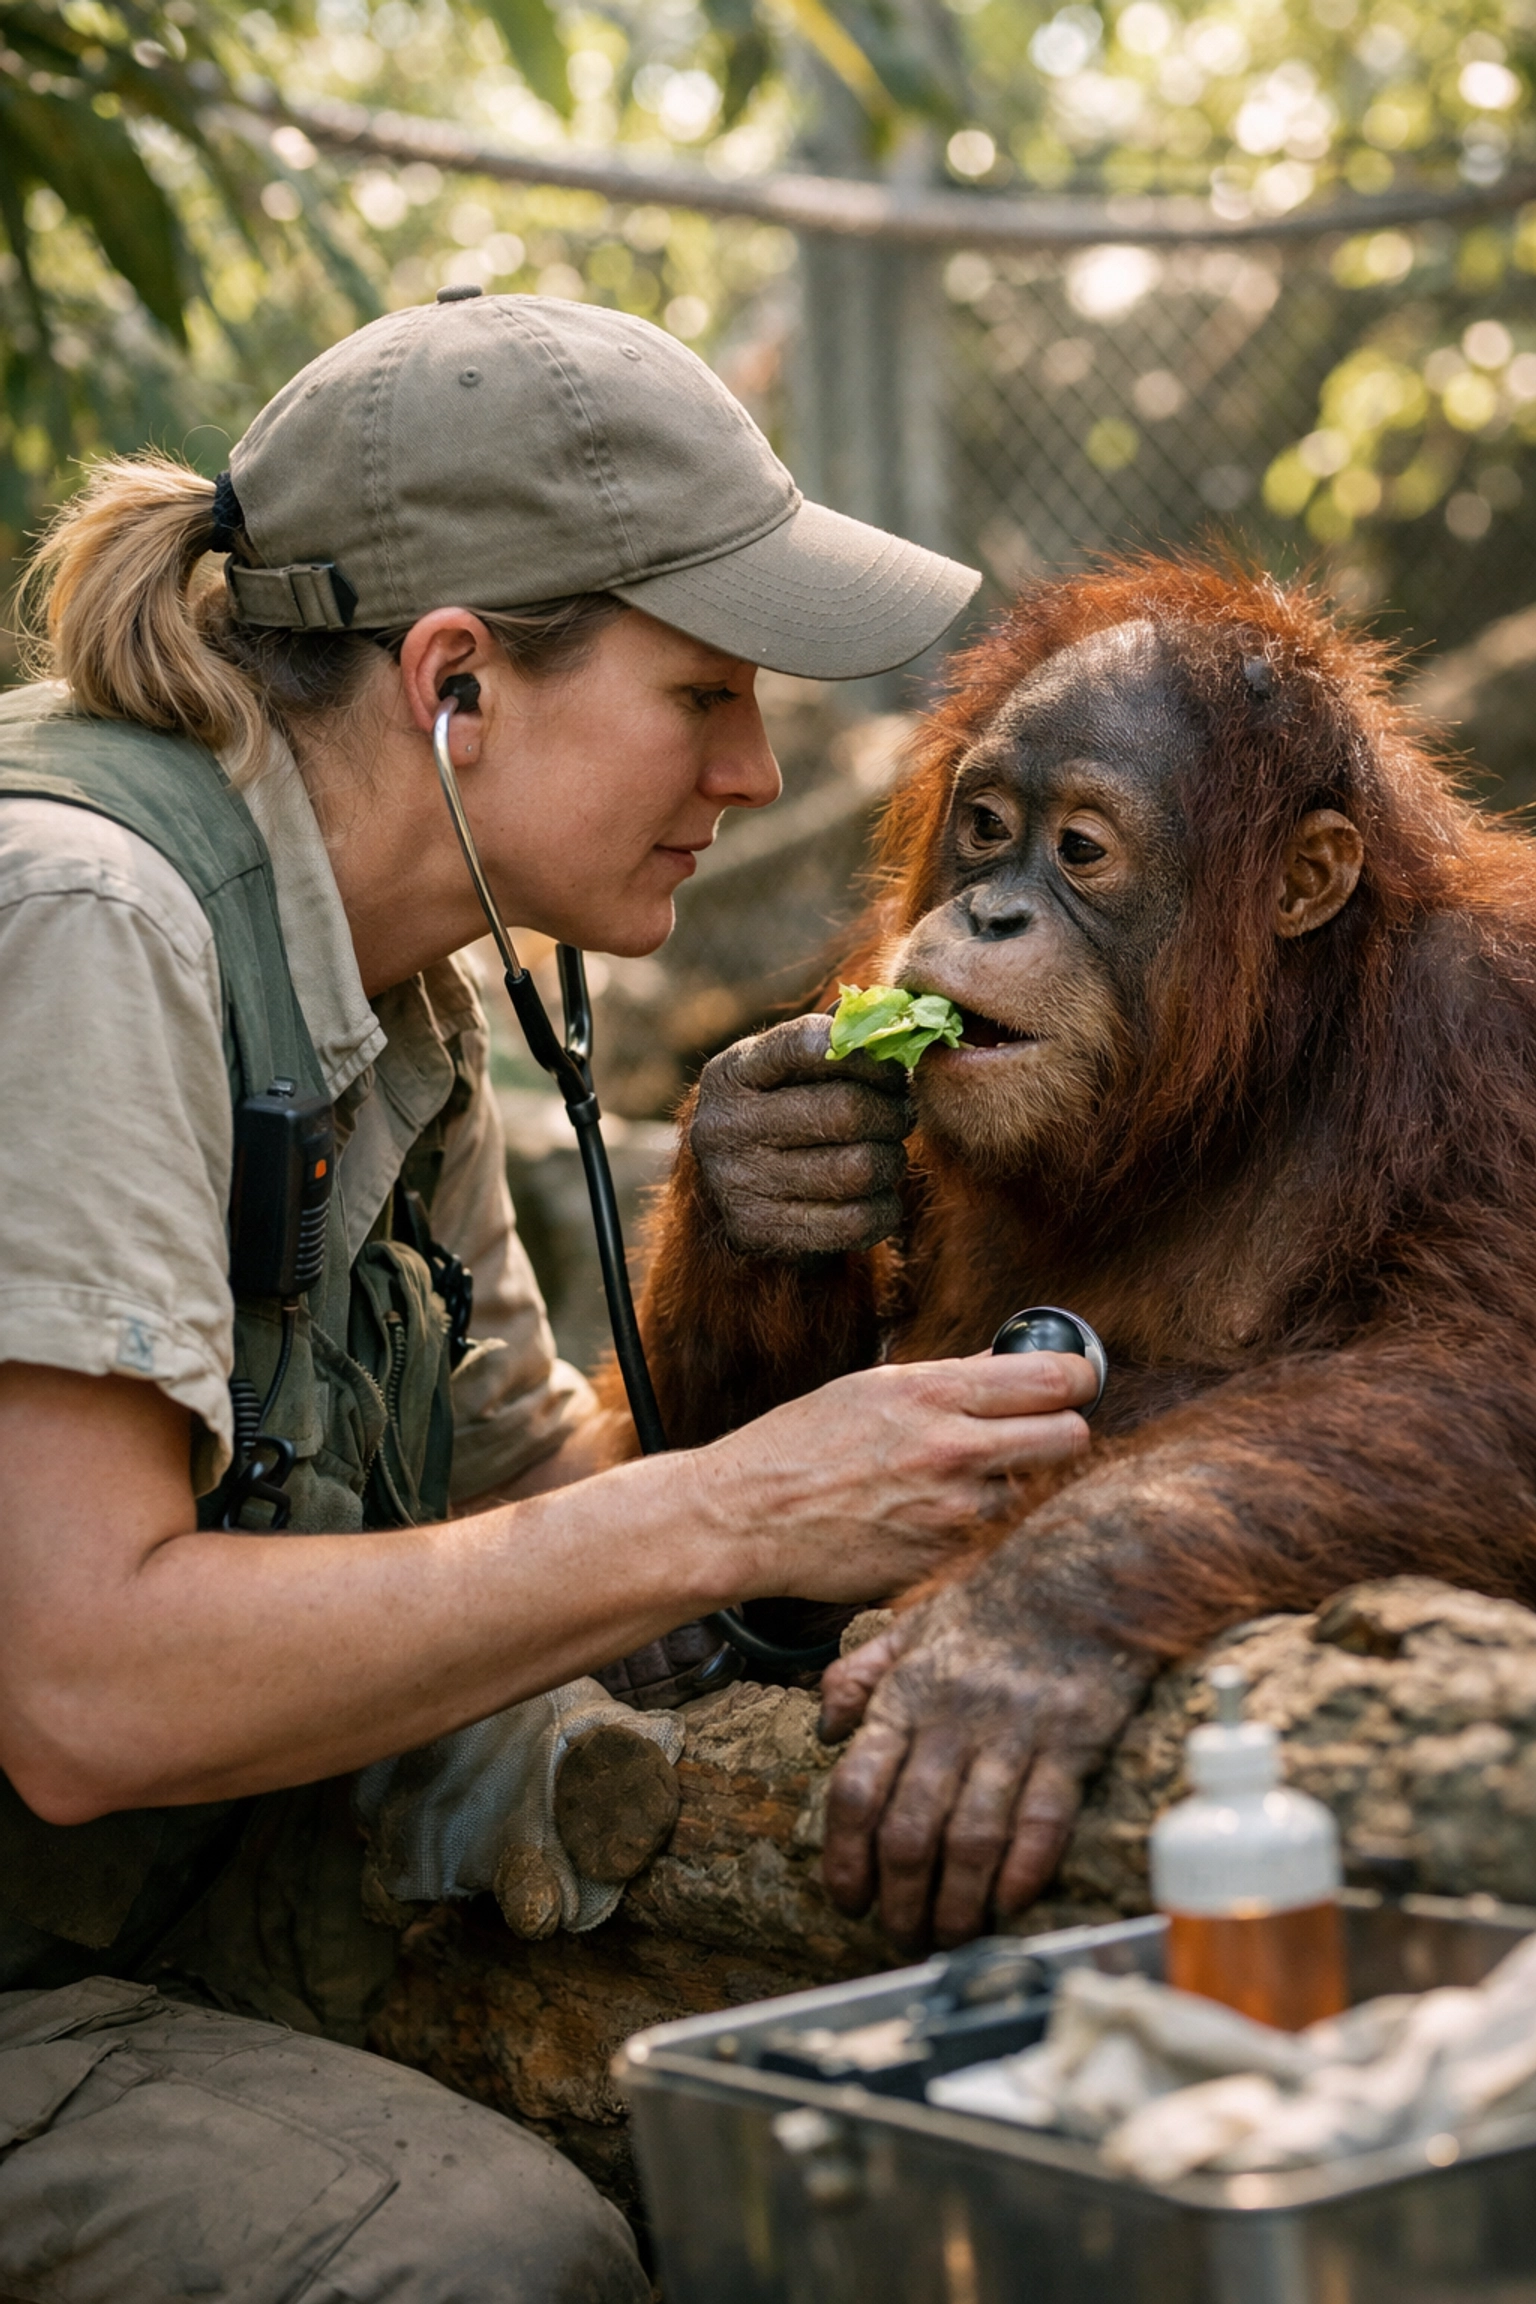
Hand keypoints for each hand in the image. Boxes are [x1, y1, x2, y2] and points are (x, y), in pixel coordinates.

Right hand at [690, 1012, 914, 1256]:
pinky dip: (884, 1209)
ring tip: (887, 1154)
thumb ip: (836, 1035)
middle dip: (892, 1113)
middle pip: (847, 1111)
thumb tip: (891, 1010)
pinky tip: (877, 1196)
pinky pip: (856, 1221)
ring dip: (891, 1161)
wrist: (737, 1198)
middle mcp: (723, 1126)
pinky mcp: (757, 1231)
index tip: (892, 1068)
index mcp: (731, 1073)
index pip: (809, 1043)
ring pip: (859, 1168)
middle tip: (902, 1114)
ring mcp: (735, 1183)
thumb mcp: (790, 1070)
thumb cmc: (783, 1115)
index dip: (868, 1053)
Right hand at [691, 1349, 1096, 1609]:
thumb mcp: (872, 1389)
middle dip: (1063, 1431)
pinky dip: (987, 1528)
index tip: (1075, 1381)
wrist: (745, 1518)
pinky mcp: (943, 1562)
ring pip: (1042, 1493)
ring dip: (1024, 1486)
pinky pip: (997, 1538)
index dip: (1078, 1377)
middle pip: (1072, 1437)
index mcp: (933, 1395)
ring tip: (978, 1480)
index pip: (1054, 1379)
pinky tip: (948, 1517)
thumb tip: (1009, 1361)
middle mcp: (952, 1451)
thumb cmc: (799, 1445)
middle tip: (1039, 1432)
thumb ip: (952, 1378)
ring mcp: (952, 1514)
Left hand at [818, 1569, 1148, 1952]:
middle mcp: (953, 1718)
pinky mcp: (1074, 1742)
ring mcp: (1015, 1732)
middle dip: (899, 1899)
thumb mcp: (913, 1626)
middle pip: (910, 1829)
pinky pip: (1042, 1818)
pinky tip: (1010, 1902)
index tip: (847, 1899)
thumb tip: (824, 1730)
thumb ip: (860, 1676)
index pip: (857, 1788)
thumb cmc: (997, 1605)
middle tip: (901, 1936)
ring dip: (957, 1902)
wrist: (1087, 1572)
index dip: (845, 1856)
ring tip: (951, 1937)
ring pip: (971, 1837)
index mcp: (907, 1695)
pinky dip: (1023, 1869)